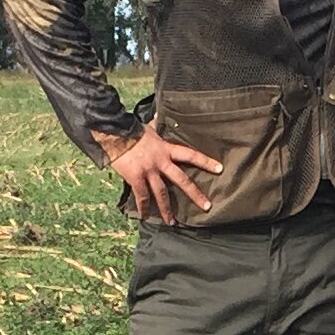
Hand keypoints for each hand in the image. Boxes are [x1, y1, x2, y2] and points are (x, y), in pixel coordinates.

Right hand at [107, 123, 223, 224]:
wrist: (115, 134)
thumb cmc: (131, 130)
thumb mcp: (148, 128)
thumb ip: (156, 124)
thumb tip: (160, 113)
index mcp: (166, 149)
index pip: (191, 155)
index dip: (206, 162)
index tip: (219, 169)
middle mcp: (161, 162)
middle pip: (182, 180)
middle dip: (195, 194)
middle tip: (207, 206)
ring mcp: (149, 171)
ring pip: (161, 193)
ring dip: (167, 209)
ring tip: (172, 222)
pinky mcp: (136, 178)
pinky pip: (142, 197)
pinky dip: (144, 208)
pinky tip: (145, 217)